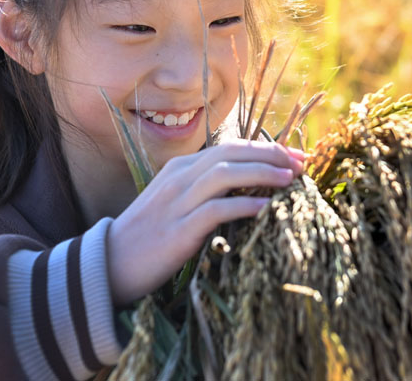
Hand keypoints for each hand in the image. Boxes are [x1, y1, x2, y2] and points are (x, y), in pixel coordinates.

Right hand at [106, 139, 303, 305]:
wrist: (110, 264)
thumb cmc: (149, 234)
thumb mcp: (177, 201)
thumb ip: (206, 189)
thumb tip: (250, 187)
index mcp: (181, 167)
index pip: (230, 148)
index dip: (266, 149)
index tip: (295, 156)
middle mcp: (179, 178)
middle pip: (231, 154)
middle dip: (271, 155)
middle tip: (301, 164)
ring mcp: (177, 202)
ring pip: (225, 174)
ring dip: (262, 174)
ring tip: (290, 180)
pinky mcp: (178, 230)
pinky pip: (216, 210)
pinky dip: (243, 206)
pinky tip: (266, 209)